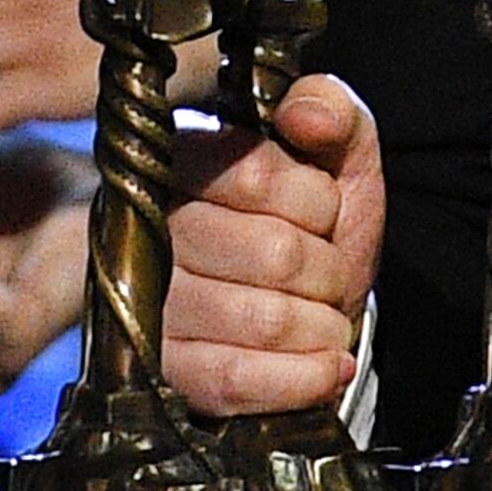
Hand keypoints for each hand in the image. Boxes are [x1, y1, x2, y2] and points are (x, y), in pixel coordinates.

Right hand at [164, 74, 381, 417]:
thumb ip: (331, 112)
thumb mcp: (338, 157)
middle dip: (327, 269)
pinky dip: (302, 377)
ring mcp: (153, 308)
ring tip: (321, 316)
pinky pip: (237, 379)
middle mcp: (156, 234)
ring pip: (262, 320)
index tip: (324, 213)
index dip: (315, 201)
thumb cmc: (319, 229)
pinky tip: (325, 365)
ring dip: (320, 324)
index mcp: (188, 163)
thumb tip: (304, 114)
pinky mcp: (166, 375)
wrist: (312, 312)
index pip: (257, 175)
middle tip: (327, 274)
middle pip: (273, 254)